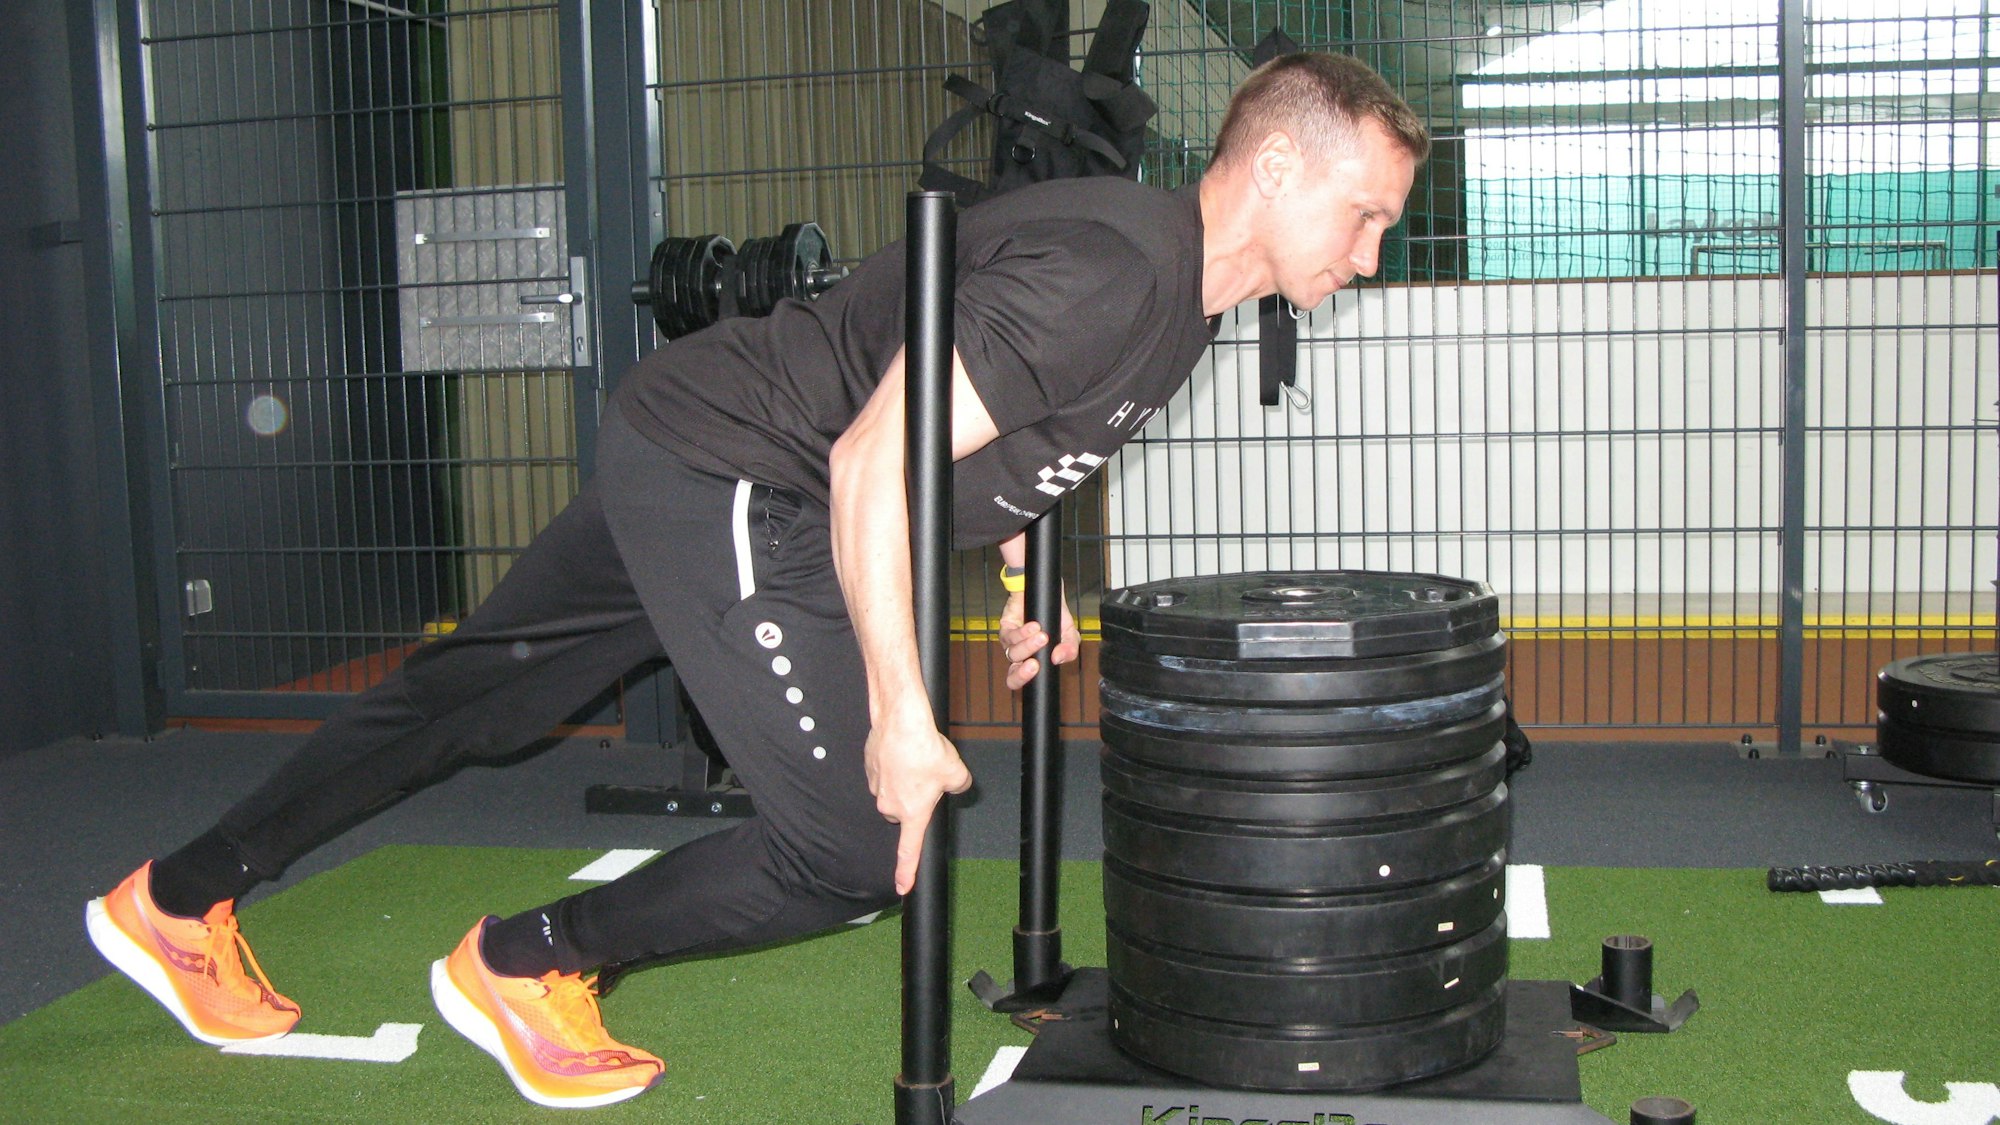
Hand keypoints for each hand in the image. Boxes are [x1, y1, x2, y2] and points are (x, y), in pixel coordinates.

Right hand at [864, 705, 973, 895]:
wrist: (900, 722)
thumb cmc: (925, 749)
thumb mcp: (956, 772)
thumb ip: (958, 786)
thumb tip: (955, 785)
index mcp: (912, 813)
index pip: (908, 851)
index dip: (906, 872)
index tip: (903, 888)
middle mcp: (890, 805)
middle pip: (904, 811)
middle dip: (915, 799)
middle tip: (929, 778)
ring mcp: (876, 786)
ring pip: (894, 790)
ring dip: (905, 780)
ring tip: (917, 758)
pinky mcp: (869, 768)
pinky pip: (884, 772)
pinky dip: (894, 764)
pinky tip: (903, 750)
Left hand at [997, 590, 1080, 691]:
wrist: (1046, 593)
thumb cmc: (1054, 616)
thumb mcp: (1070, 634)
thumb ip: (1070, 649)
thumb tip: (1058, 659)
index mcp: (1032, 662)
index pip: (1023, 680)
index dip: (1026, 681)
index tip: (1040, 673)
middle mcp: (1019, 656)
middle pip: (1012, 675)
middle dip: (1022, 674)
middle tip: (1035, 665)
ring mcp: (1010, 643)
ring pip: (1014, 653)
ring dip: (1029, 646)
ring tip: (1043, 636)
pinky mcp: (1005, 627)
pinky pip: (1011, 635)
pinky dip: (1024, 632)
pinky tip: (1034, 626)